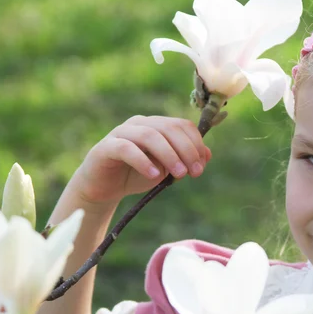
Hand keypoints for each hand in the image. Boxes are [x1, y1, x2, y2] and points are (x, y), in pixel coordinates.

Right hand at [72, 115, 210, 204]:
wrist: (104, 188)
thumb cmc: (137, 175)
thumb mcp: (166, 170)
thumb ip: (185, 160)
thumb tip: (208, 154)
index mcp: (156, 126)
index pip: (181, 125)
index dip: (196, 144)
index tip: (201, 165)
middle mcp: (139, 124)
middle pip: (168, 128)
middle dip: (186, 150)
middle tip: (194, 172)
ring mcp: (121, 133)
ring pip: (149, 136)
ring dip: (169, 155)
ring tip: (179, 175)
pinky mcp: (105, 147)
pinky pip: (126, 148)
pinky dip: (142, 161)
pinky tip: (153, 175)